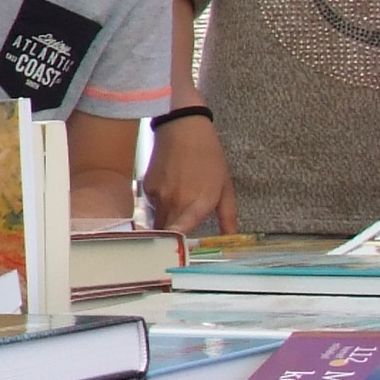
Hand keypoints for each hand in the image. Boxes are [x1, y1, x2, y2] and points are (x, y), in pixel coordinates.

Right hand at [143, 114, 235, 234]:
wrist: (183, 127)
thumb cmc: (208, 156)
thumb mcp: (225, 187)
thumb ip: (228, 216)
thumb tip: (232, 238)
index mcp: (198, 204)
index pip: (180, 234)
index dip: (177, 246)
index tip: (180, 252)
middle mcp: (175, 202)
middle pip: (167, 233)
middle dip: (173, 237)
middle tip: (181, 236)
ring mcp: (158, 195)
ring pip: (157, 221)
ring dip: (166, 221)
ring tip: (178, 205)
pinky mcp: (147, 187)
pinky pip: (151, 206)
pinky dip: (158, 204)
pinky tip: (169, 189)